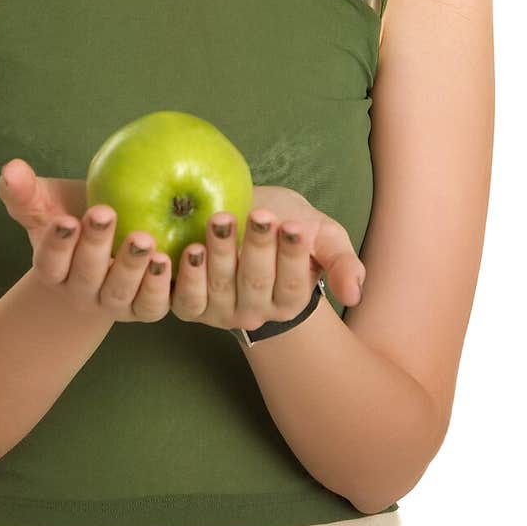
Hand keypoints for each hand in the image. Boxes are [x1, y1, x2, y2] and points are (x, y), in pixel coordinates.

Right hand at [0, 159, 171, 322]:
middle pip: (85, 277)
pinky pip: (153, 305)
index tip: (67, 219)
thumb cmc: (75, 213)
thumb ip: (25, 191)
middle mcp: (82, 292)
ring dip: (132, 268)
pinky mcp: (145, 306)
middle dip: (95, 246)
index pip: (49, 263)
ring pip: (119, 294)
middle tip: (105, 213)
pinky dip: (163, 285)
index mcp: (54, 270)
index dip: (57, 244)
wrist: (112, 236)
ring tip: (145, 239)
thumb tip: (10, 168)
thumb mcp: (48, 202)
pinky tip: (178, 256)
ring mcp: (114, 303)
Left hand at [170, 187, 365, 330]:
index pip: (293, 284)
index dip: (293, 256)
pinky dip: (173, 279)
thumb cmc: (288, 224)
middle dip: (257, 247)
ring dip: (217, 255)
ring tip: (218, 221)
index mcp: (289, 300)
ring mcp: (219, 310)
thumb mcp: (324, 237)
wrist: (248, 219)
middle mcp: (254, 311)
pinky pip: (178, 301)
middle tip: (259, 214)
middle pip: (255, 283)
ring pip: (216, 289)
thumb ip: (341, 262)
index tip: (293, 226)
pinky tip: (172, 252)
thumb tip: (354, 295)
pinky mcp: (189, 304)